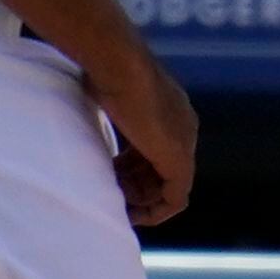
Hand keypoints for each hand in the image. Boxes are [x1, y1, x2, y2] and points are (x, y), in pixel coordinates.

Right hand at [93, 43, 197, 226]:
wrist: (120, 65)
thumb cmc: (107, 71)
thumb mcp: (110, 91)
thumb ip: (113, 106)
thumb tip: (96, 108)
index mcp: (172, 111)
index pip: (156, 149)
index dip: (132, 166)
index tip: (109, 172)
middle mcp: (184, 128)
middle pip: (161, 170)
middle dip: (136, 185)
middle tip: (110, 190)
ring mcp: (184, 144)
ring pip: (168, 186)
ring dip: (141, 199)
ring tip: (115, 200)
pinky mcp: (178, 160)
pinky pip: (175, 198)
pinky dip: (156, 210)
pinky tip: (133, 213)